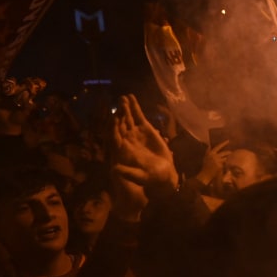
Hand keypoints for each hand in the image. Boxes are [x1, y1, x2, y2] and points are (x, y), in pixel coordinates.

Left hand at [110, 95, 178, 217]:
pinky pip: (138, 116)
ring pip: (127, 118)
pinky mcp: (144, 129)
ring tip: (123, 97)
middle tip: (119, 103)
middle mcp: (126, 140)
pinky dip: (135, 107)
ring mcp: (134, 133)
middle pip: (119, 125)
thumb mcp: (139, 177)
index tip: (115, 119)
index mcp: (121, 150)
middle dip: (119, 114)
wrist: (162, 174)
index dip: (114, 128)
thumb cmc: (150, 178)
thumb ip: (127, 173)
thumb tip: (113, 170)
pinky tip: (131, 97)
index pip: (114, 137)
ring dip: (125, 108)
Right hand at [195, 140, 229, 184]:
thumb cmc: (205, 165)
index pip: (218, 147)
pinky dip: (225, 164)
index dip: (223, 143)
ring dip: (227, 159)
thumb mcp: (205, 157)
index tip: (228, 141)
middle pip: (224, 153)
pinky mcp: (220, 166)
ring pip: (225, 158)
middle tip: (231, 152)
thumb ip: (208, 151)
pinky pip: (224, 164)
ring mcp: (218, 161)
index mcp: (211, 153)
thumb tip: (209, 146)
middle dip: (228, 152)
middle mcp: (214, 156)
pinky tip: (226, 166)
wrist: (206, 174)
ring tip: (229, 159)